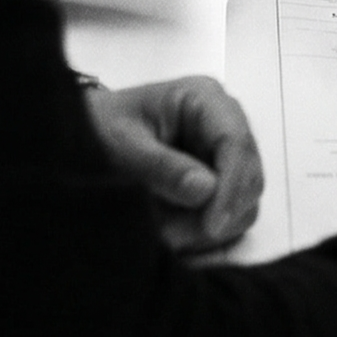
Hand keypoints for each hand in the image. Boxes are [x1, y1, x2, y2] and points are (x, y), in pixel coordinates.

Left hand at [83, 76, 264, 251]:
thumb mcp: (123, 146)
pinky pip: (229, 212)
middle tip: (175, 237)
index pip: (235, 141)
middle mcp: (224, 122)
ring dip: (210, 226)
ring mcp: (223, 153)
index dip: (232, 186)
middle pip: (250, 173)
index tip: (212, 225)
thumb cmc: (101, 130)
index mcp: (204, 99)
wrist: (86, 136)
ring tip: (165, 234)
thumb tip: (206, 191)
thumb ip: (162, 167)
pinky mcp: (217, 179)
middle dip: (220, 212)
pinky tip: (173, 232)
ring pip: (245, 199)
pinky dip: (205, 230)